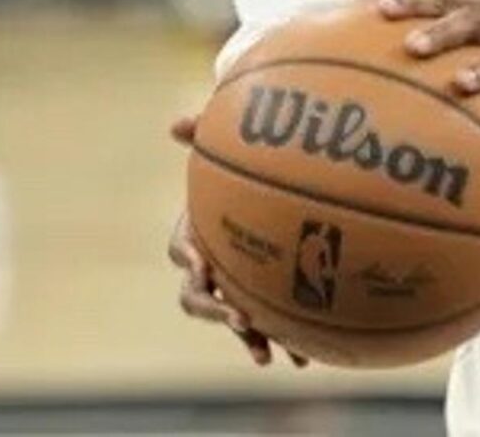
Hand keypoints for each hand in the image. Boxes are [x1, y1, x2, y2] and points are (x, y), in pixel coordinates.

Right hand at [167, 115, 307, 368]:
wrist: (260, 184)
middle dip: (214, 310)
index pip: (180, 249)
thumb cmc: (235, 162)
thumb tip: (177, 122)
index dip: (188, 259)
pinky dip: (279, 338)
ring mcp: (232, 284)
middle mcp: (208, 264)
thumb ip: (203, 133)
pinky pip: (265, 322)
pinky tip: (303, 356)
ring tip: (268, 355)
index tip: (202, 266)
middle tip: (237, 318)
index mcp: (194, 231)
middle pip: (197, 296)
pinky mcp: (258, 295)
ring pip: (230, 317)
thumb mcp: (222, 144)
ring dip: (246, 337)